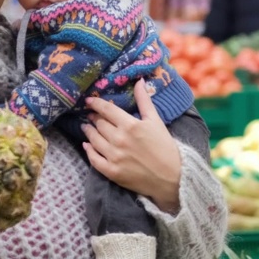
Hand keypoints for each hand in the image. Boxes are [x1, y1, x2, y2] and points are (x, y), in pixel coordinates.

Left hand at [82, 80, 181, 213]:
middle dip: (94, 118)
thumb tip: (139, 81)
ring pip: (93, 139)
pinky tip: (87, 145)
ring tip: (87, 127)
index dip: (95, 104)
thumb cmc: (165, 147)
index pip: (106, 110)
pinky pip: (93, 159)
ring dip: (88, 132)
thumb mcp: (156, 121)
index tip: (89, 101)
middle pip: (99, 124)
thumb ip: (144, 101)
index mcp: (130, 125)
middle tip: (91, 116)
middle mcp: (119, 139)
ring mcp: (114, 157)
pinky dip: (88, 151)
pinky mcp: (112, 172)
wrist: (172, 177)